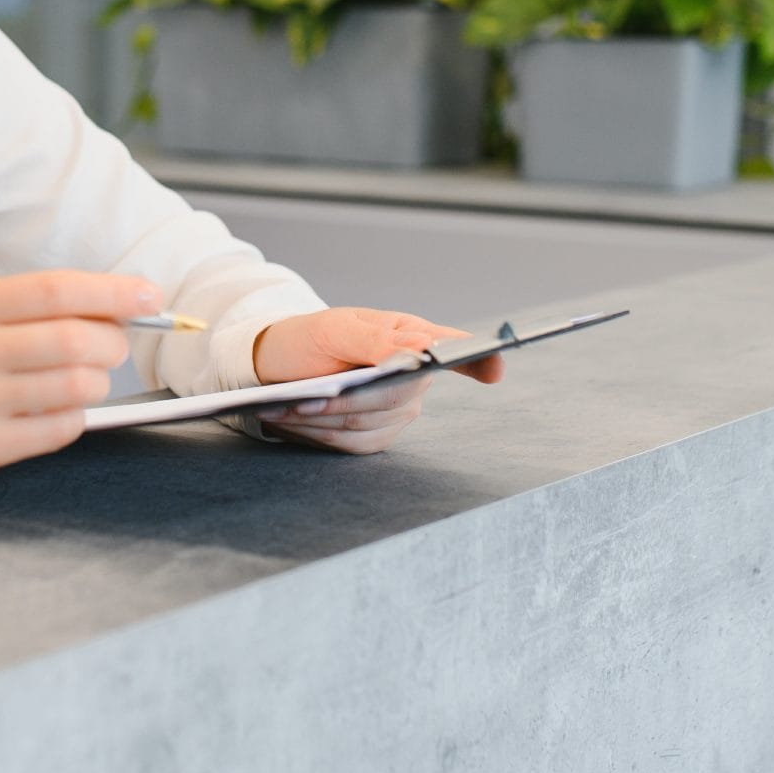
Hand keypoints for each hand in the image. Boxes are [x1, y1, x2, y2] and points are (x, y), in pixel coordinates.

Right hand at [0, 269, 146, 483]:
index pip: (54, 291)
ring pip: (75, 387)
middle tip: (115, 346)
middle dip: (114, 343)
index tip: (150, 296)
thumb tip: (114, 311)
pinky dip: (75, 416)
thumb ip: (30, 308)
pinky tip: (59, 408)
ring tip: (84, 379)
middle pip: (74, 340)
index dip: (112, 292)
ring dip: (97, 382)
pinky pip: (58, 430)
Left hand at [242, 308, 504, 454]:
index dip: (480, 359)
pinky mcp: (376, 435)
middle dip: (346, 399)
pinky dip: (320, 434)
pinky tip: (292, 422)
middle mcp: (414, 376)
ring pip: (370, 423)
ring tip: (285, 407)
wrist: (279, 364)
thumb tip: (419, 350)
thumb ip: (375, 340)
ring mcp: (399, 409)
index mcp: (411, 336)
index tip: (495, 368)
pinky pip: (354, 444)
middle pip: (397, 396)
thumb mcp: (334, 328)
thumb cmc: (310, 338)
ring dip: (324, 418)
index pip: (455, 349)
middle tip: (304, 399)